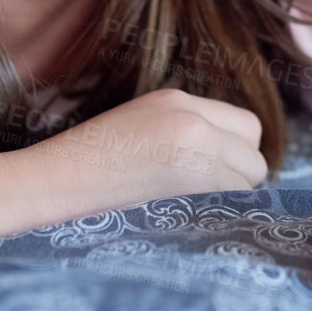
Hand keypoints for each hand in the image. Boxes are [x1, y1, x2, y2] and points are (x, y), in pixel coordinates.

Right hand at [19, 89, 266, 213]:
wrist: (57, 178)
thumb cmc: (88, 160)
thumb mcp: (139, 123)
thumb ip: (181, 129)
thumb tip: (220, 158)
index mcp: (177, 99)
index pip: (243, 123)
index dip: (237, 150)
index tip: (222, 170)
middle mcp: (192, 116)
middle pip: (254, 144)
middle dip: (244, 170)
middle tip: (215, 190)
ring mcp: (193, 143)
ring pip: (251, 172)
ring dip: (236, 190)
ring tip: (201, 202)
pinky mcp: (189, 175)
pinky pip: (233, 193)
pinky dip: (224, 206)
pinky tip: (194, 212)